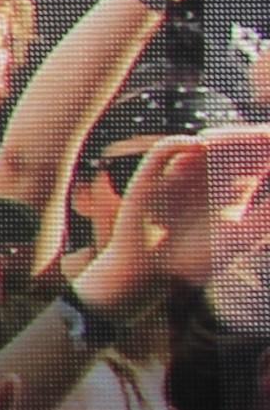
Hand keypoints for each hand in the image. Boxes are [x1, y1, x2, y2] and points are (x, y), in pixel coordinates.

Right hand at [99, 128, 269, 309]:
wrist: (151, 273)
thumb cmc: (196, 262)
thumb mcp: (240, 238)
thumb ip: (264, 216)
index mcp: (232, 190)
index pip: (254, 158)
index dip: (265, 146)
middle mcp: (207, 177)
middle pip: (233, 145)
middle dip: (251, 138)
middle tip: (269, 135)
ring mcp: (179, 173)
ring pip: (203, 142)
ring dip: (226, 137)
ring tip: (246, 138)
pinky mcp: (151, 175)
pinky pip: (163, 150)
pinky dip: (179, 143)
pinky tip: (200, 144)